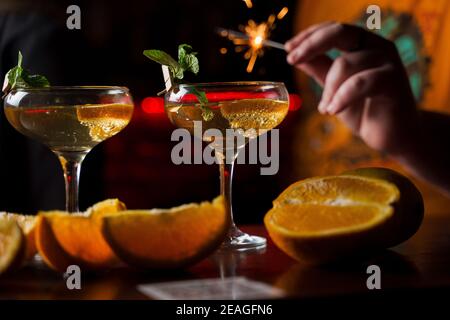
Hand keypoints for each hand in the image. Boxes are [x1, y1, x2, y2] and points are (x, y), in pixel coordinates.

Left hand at [285, 22, 419, 155]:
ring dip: (328, 89)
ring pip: (344, 64)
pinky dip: (341, 97)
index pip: (333, 29)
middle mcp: (377, 46)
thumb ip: (321, 71)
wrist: (393, 137)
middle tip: (292, 60)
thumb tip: (297, 56)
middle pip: (340, 32)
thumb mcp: (334, 89)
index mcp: (362, 45)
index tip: (287, 48)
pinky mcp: (394, 81)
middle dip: (311, 45)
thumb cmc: (364, 110)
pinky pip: (359, 83)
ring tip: (326, 109)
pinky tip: (332, 111)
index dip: (308, 36)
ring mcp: (388, 62)